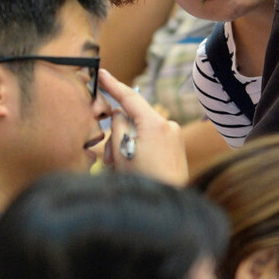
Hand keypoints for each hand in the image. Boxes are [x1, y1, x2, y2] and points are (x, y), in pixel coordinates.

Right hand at [99, 69, 187, 185]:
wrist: (167, 205)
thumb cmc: (143, 180)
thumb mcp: (121, 151)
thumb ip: (118, 125)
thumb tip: (121, 114)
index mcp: (154, 123)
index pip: (130, 97)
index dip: (113, 85)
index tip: (102, 73)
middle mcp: (168, 124)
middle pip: (133, 118)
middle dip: (117, 134)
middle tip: (109, 158)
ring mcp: (174, 135)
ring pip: (140, 131)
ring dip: (127, 144)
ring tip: (123, 168)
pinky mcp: (176, 146)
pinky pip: (151, 140)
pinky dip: (139, 149)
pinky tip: (135, 168)